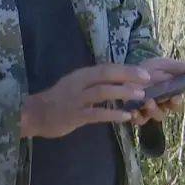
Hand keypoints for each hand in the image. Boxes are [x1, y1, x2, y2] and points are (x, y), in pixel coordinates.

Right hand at [21, 64, 149, 138]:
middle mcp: (79, 83)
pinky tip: (126, 117)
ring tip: (140, 96)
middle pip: (106, 75)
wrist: (36, 114)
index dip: (127, 69)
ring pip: (102, 92)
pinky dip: (112, 114)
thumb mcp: (76, 85)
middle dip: (128, 76)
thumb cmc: (59, 100)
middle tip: (148, 80)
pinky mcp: (74, 116)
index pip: (107, 68)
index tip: (145, 72)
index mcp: (81, 75)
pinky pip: (96, 114)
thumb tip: (119, 80)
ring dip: (122, 92)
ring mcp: (76, 99)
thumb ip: (94, 82)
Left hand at [129, 57, 184, 125]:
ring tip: (148, 101)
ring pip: (154, 116)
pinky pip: (138, 119)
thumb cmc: (148, 70)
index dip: (177, 102)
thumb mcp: (163, 65)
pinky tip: (134, 111)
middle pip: (166, 112)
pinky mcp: (134, 114)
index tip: (175, 97)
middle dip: (166, 107)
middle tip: (161, 100)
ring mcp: (147, 111)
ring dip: (153, 110)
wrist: (128, 72)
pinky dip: (137, 117)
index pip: (176, 104)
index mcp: (169, 96)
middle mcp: (160, 106)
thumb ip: (178, 68)